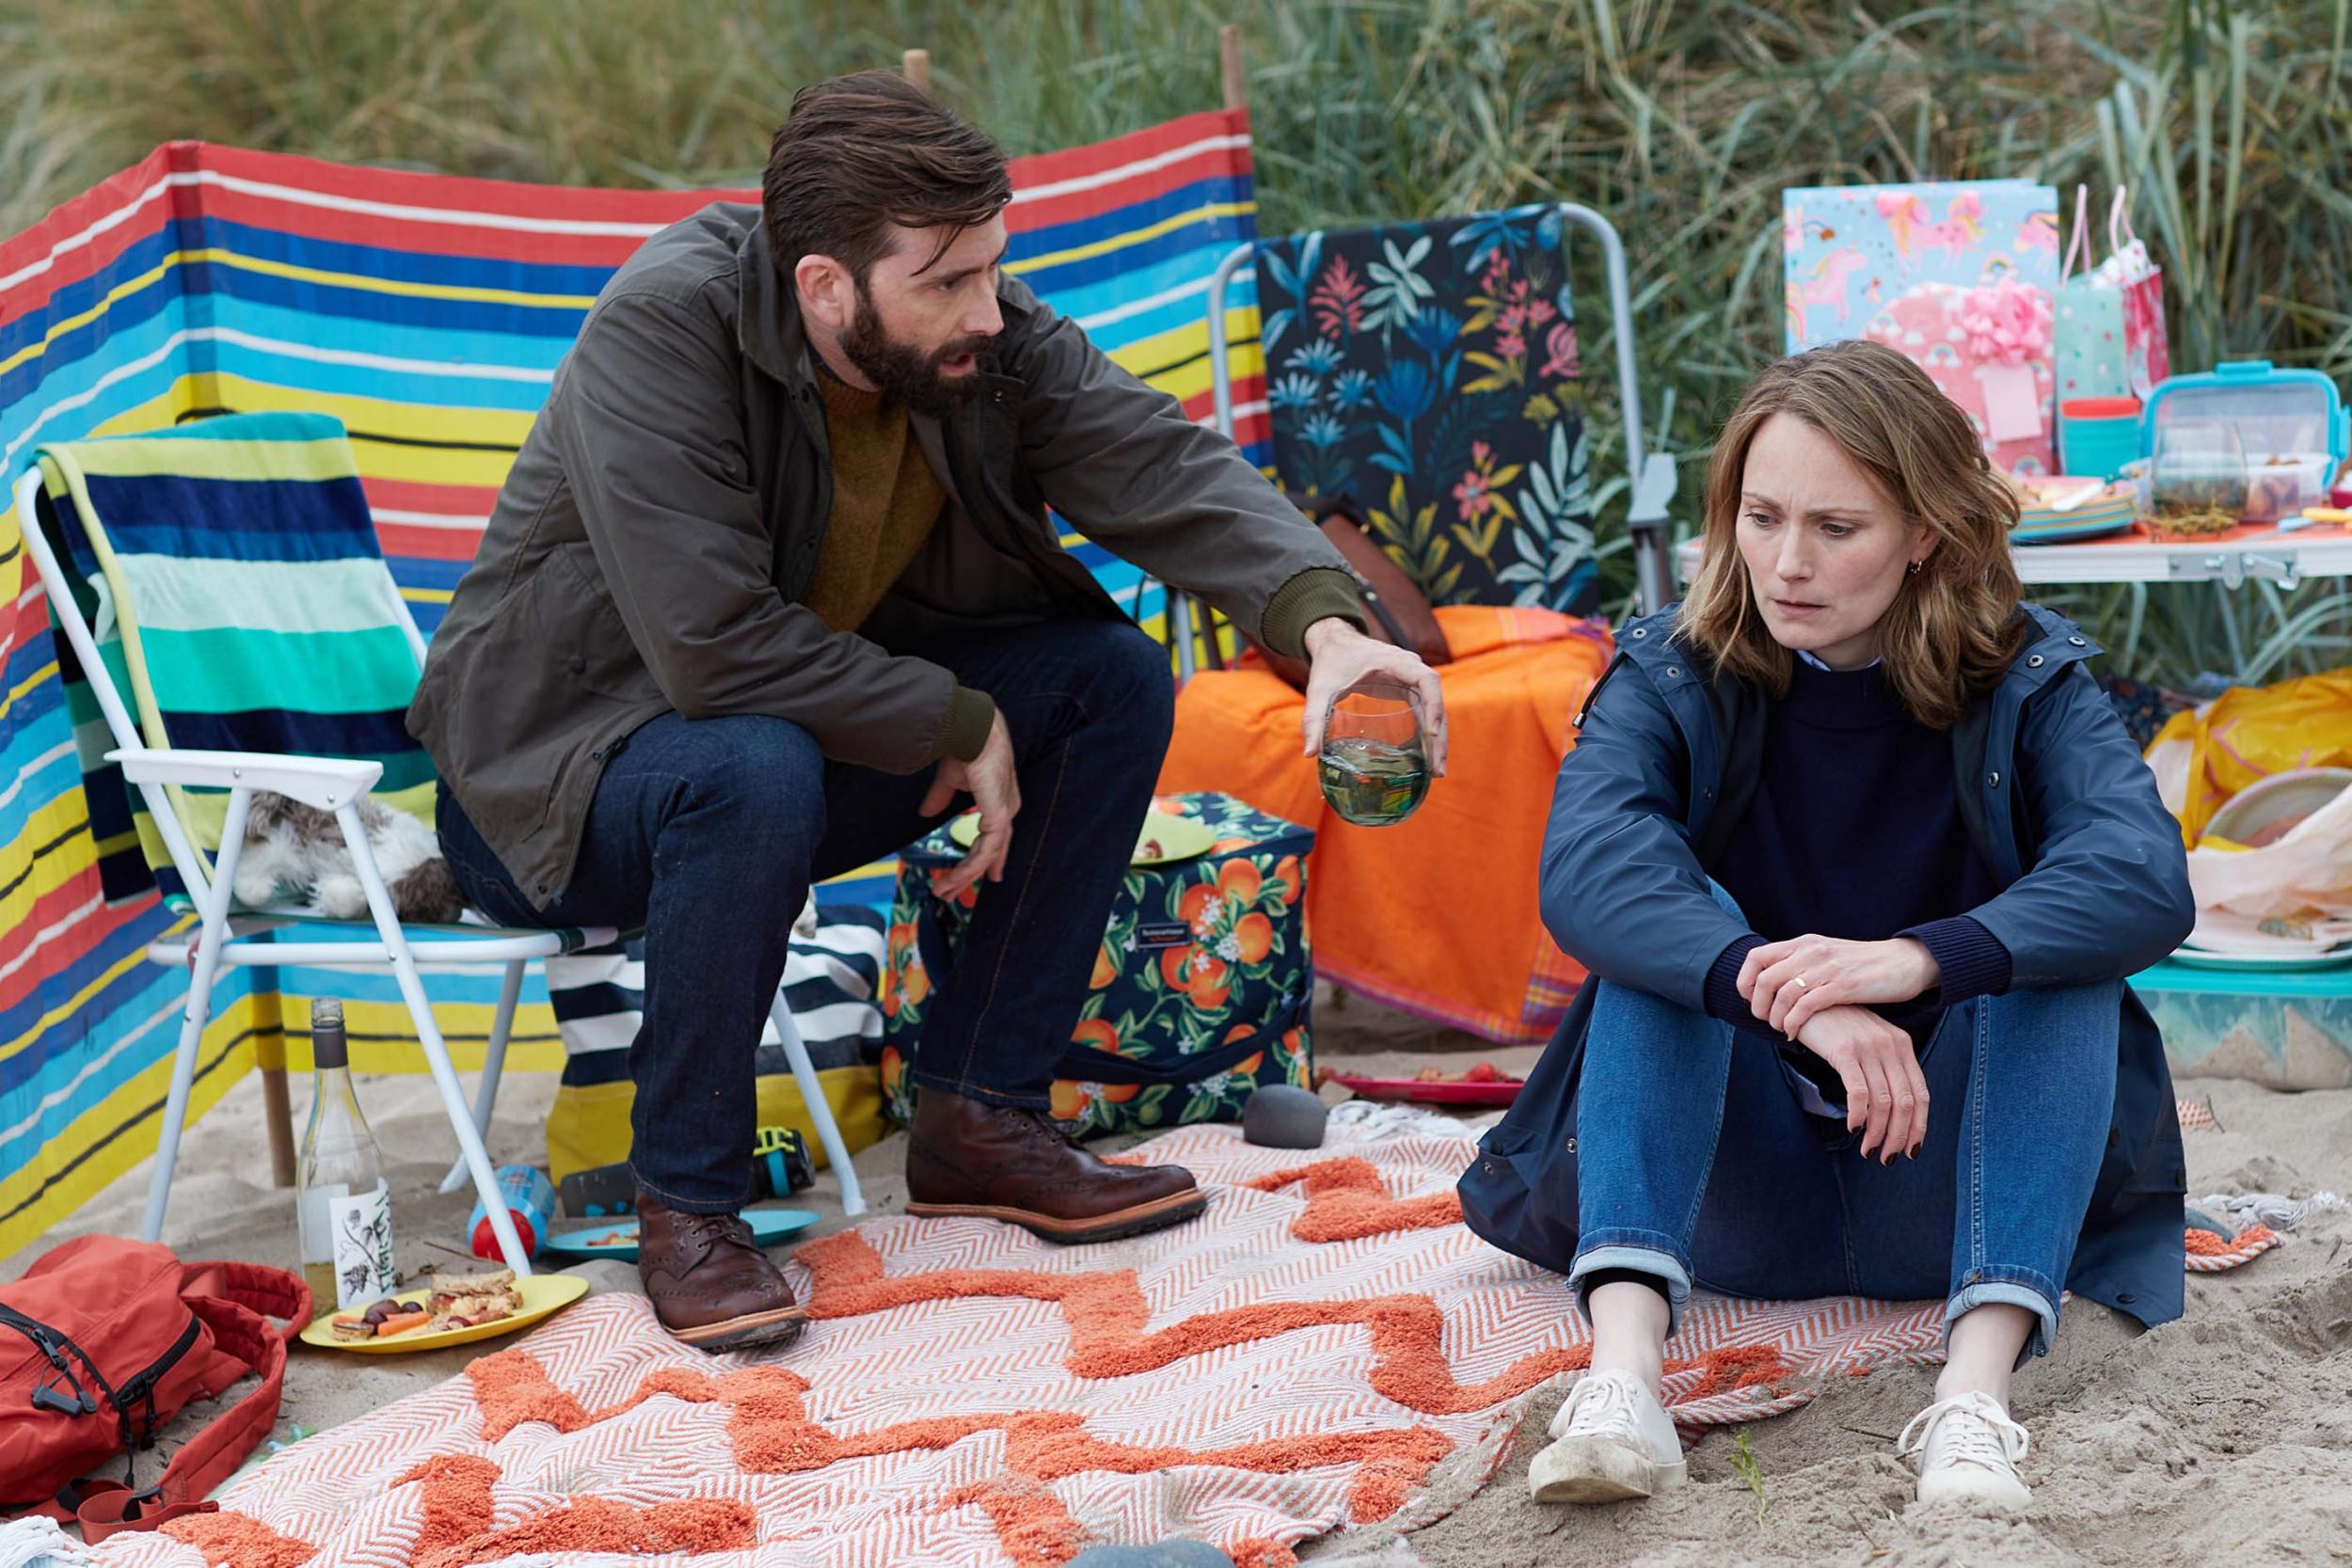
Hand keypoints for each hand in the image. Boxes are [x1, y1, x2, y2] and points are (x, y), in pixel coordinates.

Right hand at [921, 710, 1019, 898]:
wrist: (969, 731)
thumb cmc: (964, 748)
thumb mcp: (950, 780)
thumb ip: (940, 798)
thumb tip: (926, 814)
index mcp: (1000, 799)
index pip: (997, 835)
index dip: (990, 856)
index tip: (987, 875)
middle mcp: (1006, 809)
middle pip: (992, 851)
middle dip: (973, 873)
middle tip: (953, 892)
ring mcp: (1004, 814)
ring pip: (986, 856)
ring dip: (963, 876)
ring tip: (943, 891)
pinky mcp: (998, 817)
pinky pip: (984, 851)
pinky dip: (968, 868)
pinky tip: (953, 879)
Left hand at [1298, 617, 1447, 774]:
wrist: (1335, 643)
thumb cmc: (1330, 661)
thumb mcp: (1320, 689)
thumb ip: (1313, 718)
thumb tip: (1310, 753)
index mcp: (1396, 662)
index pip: (1426, 680)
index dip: (1433, 705)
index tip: (1430, 732)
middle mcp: (1411, 668)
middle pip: (1437, 701)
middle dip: (1439, 736)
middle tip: (1437, 769)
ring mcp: (1412, 679)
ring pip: (1435, 709)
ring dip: (1437, 740)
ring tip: (1436, 772)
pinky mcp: (1408, 689)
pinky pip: (1425, 711)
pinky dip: (1428, 734)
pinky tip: (1426, 759)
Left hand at [1739, 935, 1937, 1036]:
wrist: (1903, 961)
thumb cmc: (1862, 964)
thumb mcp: (1826, 955)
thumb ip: (1800, 963)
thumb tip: (1771, 982)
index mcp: (1803, 943)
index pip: (1756, 957)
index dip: (1745, 981)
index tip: (1750, 999)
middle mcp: (1811, 952)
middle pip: (1764, 979)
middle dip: (1757, 1005)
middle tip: (1764, 1020)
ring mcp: (1827, 968)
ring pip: (1782, 994)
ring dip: (1774, 1017)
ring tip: (1781, 1028)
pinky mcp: (1843, 986)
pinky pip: (1805, 1007)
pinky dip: (1793, 1023)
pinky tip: (1795, 1033)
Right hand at [1793, 1004, 1928, 1161]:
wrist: (1806, 995)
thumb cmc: (1835, 1024)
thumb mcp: (1867, 1041)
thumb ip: (1881, 1067)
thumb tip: (1887, 1110)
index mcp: (1902, 1045)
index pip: (1921, 1094)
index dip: (1918, 1127)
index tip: (1910, 1150)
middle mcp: (1891, 1046)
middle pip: (1905, 1103)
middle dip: (1899, 1137)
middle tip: (1886, 1158)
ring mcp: (1869, 1048)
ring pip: (1884, 1103)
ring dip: (1878, 1133)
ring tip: (1869, 1150)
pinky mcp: (1844, 1051)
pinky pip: (1859, 1092)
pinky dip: (1859, 1115)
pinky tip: (1853, 1128)